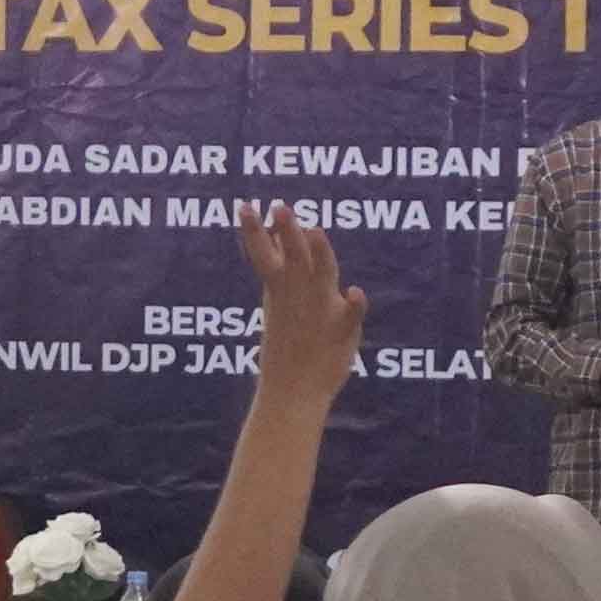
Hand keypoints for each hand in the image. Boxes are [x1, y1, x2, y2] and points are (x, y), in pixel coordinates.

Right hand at [238, 204, 365, 410]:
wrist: (293, 393)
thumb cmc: (286, 348)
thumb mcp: (279, 304)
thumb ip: (281, 271)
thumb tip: (278, 238)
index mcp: (280, 290)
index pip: (264, 254)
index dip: (254, 231)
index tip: (245, 207)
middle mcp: (300, 295)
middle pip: (293, 257)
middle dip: (286, 232)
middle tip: (279, 208)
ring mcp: (321, 310)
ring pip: (321, 274)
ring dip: (319, 253)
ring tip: (314, 231)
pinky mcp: (342, 329)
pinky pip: (350, 314)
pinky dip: (355, 304)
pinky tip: (356, 292)